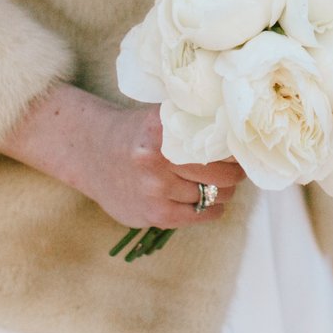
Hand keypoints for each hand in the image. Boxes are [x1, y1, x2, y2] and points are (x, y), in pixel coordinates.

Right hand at [1, 87, 244, 231]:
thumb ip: (192, 123)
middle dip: (235, 172)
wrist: (92, 154)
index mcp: (163, 128)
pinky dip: (212, 210)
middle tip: (238, 169)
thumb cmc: (135, 134)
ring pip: (212, 193)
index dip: (235, 147)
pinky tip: (213, 203)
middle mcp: (157, 157)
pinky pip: (198, 215)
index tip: (241, 148)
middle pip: (220, 171)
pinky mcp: (152, 214)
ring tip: (223, 184)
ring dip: (224, 191)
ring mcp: (153, 189)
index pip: (217, 142)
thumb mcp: (159, 117)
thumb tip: (240, 135)